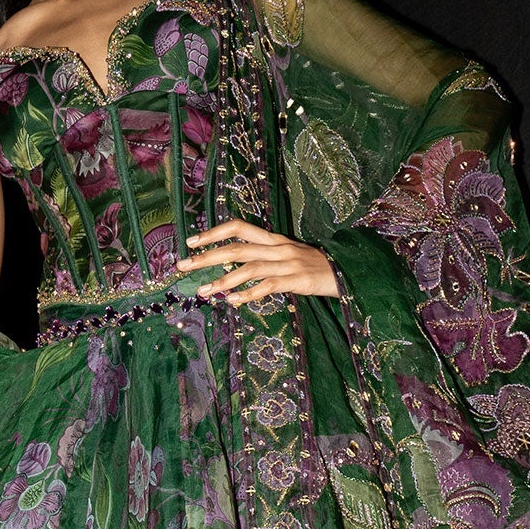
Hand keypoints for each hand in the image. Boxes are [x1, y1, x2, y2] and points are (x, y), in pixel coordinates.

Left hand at [175, 219, 338, 304]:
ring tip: (204, 291)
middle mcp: (278, 247)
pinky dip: (248, 294)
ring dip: (223, 280)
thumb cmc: (313, 268)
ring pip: (249, 268)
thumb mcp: (286, 257)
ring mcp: (287, 263)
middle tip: (183, 266)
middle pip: (236, 248)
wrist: (346, 272)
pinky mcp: (297, 280)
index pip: (239, 227)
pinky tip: (233, 301)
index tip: (191, 241)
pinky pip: (268, 286)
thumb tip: (232, 273)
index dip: (214, 232)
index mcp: (273, 239)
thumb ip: (262, 260)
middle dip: (207, 257)